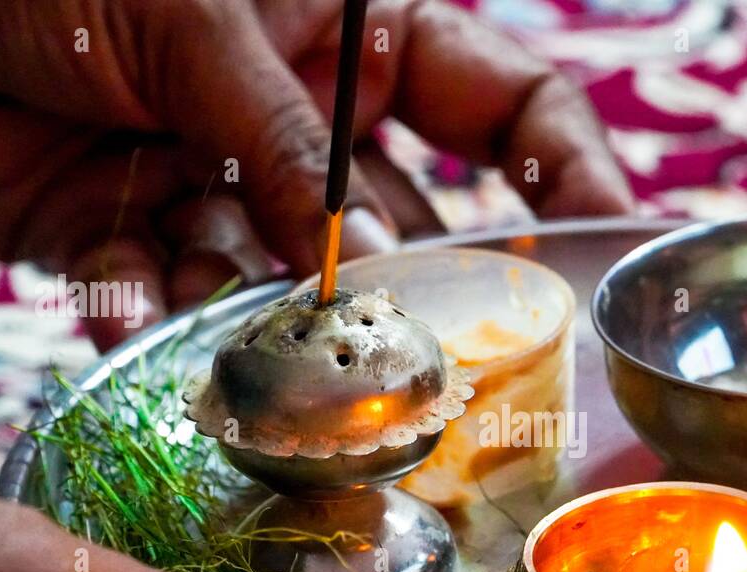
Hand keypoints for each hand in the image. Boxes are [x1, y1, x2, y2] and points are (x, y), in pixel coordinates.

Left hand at [0, 0, 632, 348]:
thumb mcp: (196, 16)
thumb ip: (282, 141)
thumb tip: (352, 262)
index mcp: (358, 42)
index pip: (505, 112)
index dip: (568, 176)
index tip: (613, 250)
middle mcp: (309, 127)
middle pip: (402, 235)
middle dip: (402, 298)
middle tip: (413, 362)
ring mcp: (226, 188)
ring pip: (287, 290)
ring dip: (267, 322)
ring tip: (244, 337)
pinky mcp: (132, 235)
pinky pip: (171, 298)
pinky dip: (155, 312)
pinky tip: (135, 301)